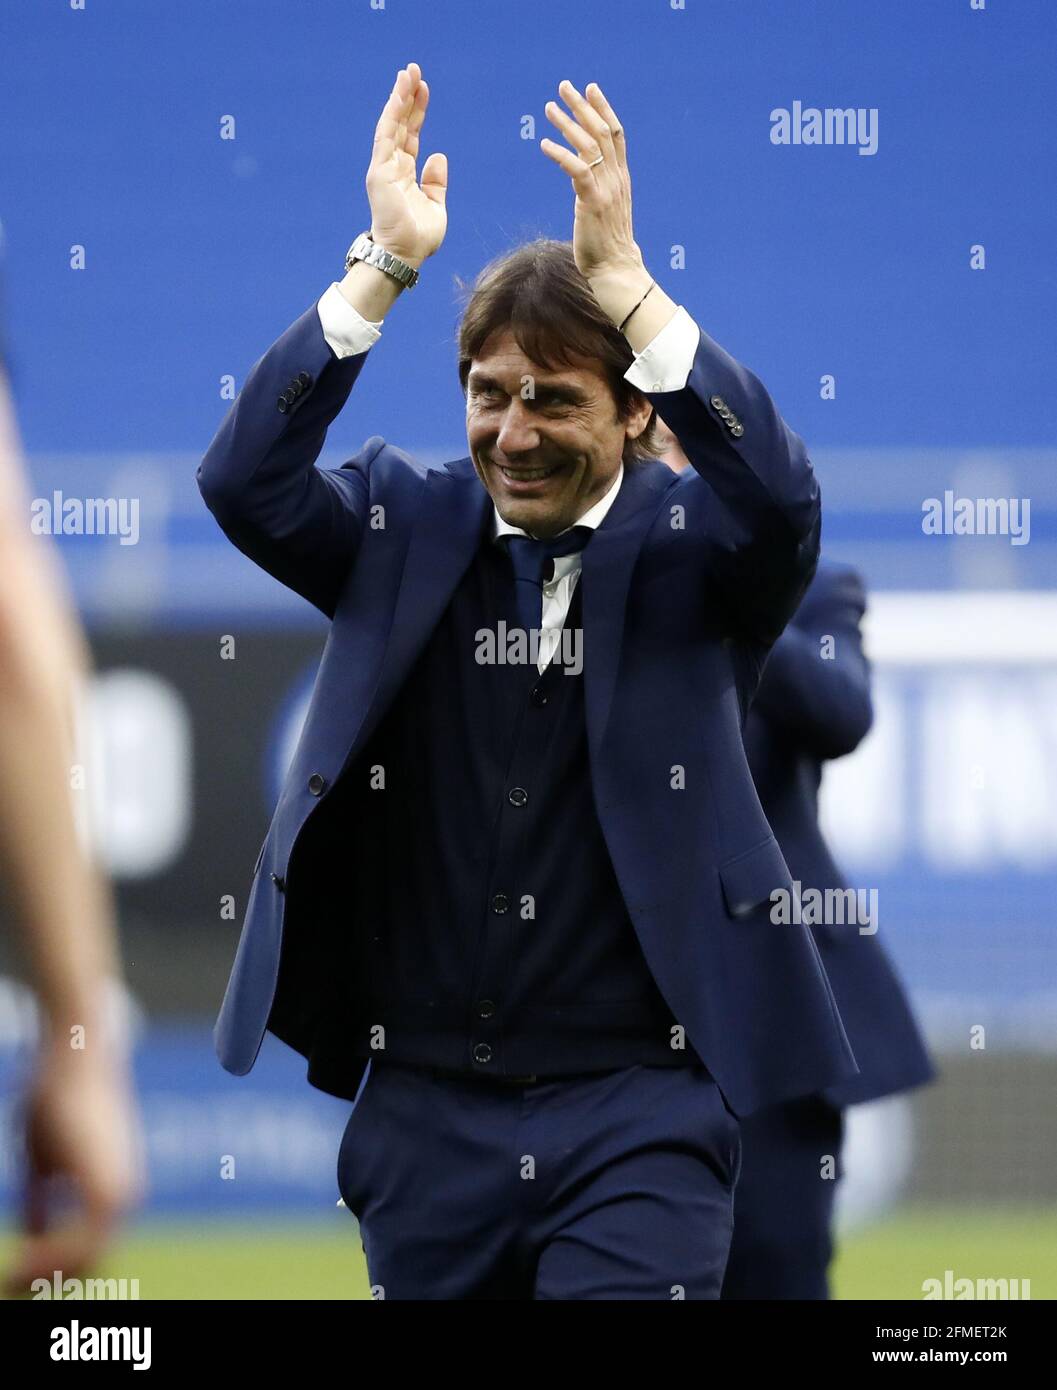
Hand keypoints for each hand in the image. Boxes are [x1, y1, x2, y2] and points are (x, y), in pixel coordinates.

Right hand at [5, 1045, 143, 1295]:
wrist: (73, 1059)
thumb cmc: (56, 1099)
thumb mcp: (43, 1159)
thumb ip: (45, 1198)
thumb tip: (35, 1235)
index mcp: (112, 1188)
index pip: (88, 1247)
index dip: (52, 1268)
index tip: (15, 1282)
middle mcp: (124, 1193)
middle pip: (91, 1259)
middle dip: (49, 1278)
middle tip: (11, 1290)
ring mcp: (120, 1190)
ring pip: (88, 1256)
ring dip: (46, 1273)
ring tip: (11, 1282)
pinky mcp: (108, 1185)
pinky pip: (83, 1241)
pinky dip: (51, 1258)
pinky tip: (20, 1264)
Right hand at [366, 63, 447, 267]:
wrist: (406, 255)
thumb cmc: (419, 238)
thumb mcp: (436, 206)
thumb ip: (436, 182)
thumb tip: (438, 157)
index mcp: (405, 174)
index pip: (410, 136)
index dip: (417, 112)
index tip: (423, 90)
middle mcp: (392, 167)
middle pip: (400, 124)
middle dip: (406, 97)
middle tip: (413, 70)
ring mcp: (384, 167)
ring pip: (391, 124)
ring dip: (399, 98)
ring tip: (407, 73)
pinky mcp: (379, 171)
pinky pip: (386, 135)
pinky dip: (393, 114)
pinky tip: (400, 95)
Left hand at [540, 80, 643, 281]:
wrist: (616, 269)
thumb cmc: (606, 246)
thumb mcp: (605, 210)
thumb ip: (597, 190)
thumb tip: (583, 180)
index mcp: (621, 178)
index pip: (616, 135)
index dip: (603, 109)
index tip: (591, 89)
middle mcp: (616, 179)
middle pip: (601, 132)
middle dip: (583, 106)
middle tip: (564, 87)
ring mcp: (606, 189)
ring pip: (589, 145)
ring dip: (567, 124)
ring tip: (548, 109)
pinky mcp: (592, 202)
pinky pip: (576, 169)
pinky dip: (560, 154)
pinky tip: (544, 145)